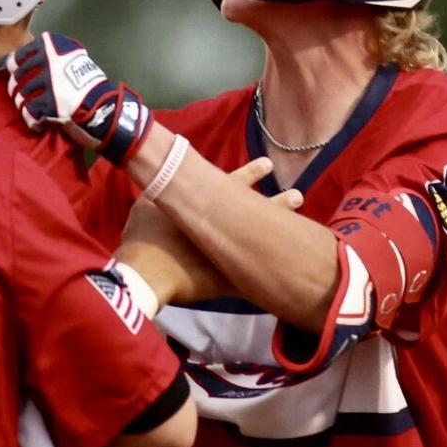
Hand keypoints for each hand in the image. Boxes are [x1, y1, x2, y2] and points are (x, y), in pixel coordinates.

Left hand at [4, 32, 151, 165]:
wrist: (104, 104)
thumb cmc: (86, 81)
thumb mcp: (70, 57)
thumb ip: (49, 56)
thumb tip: (18, 61)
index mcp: (53, 46)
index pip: (20, 55)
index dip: (15, 66)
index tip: (17, 73)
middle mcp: (50, 60)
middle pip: (18, 76)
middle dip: (16, 87)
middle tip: (20, 94)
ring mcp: (50, 82)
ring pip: (21, 94)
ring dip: (22, 103)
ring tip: (28, 108)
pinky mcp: (50, 102)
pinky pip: (30, 111)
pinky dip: (30, 118)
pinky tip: (36, 121)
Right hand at [116, 159, 302, 306]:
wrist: (144, 273)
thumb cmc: (143, 236)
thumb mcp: (146, 204)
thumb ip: (157, 191)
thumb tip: (155, 179)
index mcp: (206, 205)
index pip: (235, 183)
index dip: (252, 172)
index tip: (270, 164)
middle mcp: (224, 227)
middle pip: (258, 211)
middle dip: (280, 203)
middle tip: (298, 196)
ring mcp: (229, 255)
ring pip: (264, 244)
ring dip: (283, 234)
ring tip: (303, 228)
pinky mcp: (228, 282)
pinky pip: (254, 280)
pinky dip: (268, 278)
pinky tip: (287, 277)